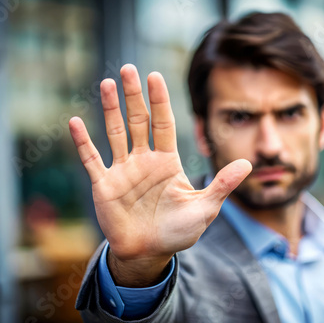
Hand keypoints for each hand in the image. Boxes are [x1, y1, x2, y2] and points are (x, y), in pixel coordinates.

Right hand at [69, 64, 250, 285]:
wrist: (149, 253)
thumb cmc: (178, 232)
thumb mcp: (204, 209)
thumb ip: (222, 185)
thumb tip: (248, 163)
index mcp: (167, 161)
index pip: (164, 123)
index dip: (159, 101)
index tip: (155, 76)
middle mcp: (144, 160)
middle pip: (139, 120)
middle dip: (134, 95)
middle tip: (128, 68)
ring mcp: (123, 170)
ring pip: (115, 132)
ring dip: (110, 109)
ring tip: (106, 83)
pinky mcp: (104, 185)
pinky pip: (91, 159)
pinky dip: (83, 142)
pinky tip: (74, 122)